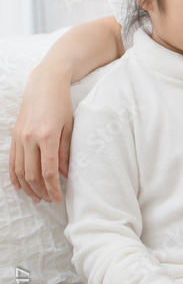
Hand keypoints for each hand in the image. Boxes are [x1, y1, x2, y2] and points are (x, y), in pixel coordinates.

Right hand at [9, 65, 73, 203]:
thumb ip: (67, 151)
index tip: (58, 198)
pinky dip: (14, 176)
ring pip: (19, 170)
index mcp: (46, 136)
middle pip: (32, 174)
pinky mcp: (14, 135)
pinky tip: (20, 186)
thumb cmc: (61, 103)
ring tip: (37, 197)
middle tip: (49, 200)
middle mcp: (29, 138)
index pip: (48, 171)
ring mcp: (19, 137)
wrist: (44, 83)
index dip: (52, 188)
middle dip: (41, 191)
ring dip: (28, 187)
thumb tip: (66, 174)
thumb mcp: (69, 126)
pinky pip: (12, 160)